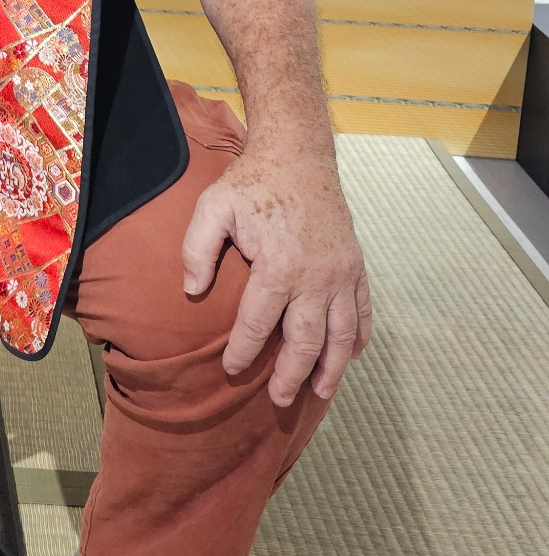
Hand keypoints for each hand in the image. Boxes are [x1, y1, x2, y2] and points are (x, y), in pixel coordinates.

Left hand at [183, 145, 371, 407]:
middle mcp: (315, 278)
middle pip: (306, 340)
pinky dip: (358, 336)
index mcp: (278, 267)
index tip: (230, 369)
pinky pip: (363, 310)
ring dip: (331, 367)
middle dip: (291, 374)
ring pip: (341, 334)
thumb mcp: (213, 207)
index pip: (258, 324)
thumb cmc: (252, 182)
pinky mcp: (355, 265)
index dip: (243, 351)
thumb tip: (192, 292)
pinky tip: (350, 356)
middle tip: (279, 400)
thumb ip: (198, 249)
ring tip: (319, 392)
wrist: (298, 154)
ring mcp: (341, 273)